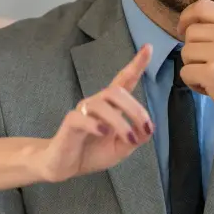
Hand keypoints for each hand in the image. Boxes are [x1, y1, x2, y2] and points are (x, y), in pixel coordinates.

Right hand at [37, 44, 153, 183]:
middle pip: (116, 92)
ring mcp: (82, 111)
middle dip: (136, 109)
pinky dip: (95, 124)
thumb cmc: (92, 152)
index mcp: (111, 107)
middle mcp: (96, 103)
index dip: (136, 64)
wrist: (65, 166)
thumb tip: (148, 129)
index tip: (149, 47)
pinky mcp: (70, 123)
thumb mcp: (121, 148)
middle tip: (145, 130)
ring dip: (121, 122)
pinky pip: (81, 117)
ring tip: (129, 139)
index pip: (124, 80)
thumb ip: (136, 137)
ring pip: (102, 104)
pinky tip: (103, 133)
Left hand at [177, 0, 213, 141]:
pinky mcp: (212, 76)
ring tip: (211, 78)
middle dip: (193, 49)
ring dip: (193, 67)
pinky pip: (185, 73)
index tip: (184, 29)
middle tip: (206, 64)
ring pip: (186, 53)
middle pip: (190, 32)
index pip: (202, 7)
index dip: (187, 17)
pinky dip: (193, 83)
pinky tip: (209, 89)